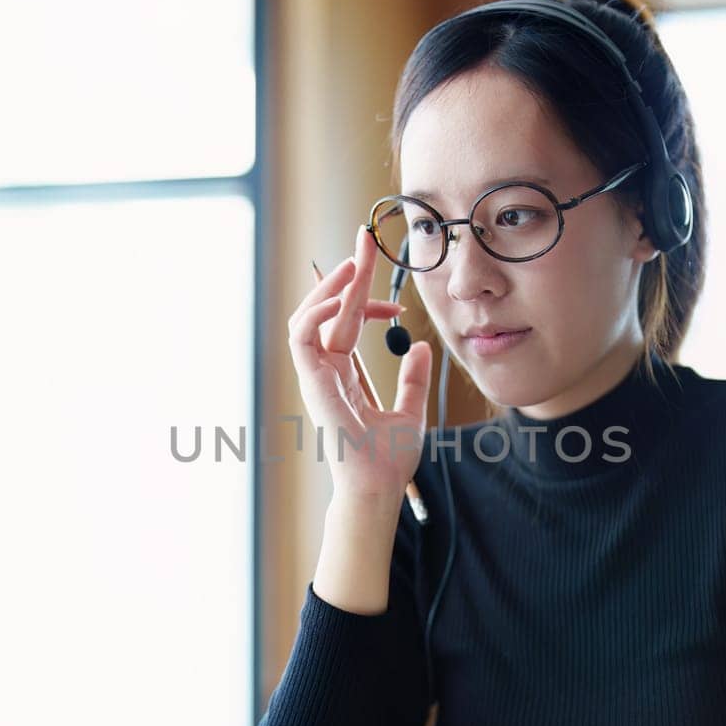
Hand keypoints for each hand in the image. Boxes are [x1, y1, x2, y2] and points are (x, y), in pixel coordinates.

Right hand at [287, 225, 431, 501]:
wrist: (379, 487)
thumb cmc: (388, 460)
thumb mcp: (411, 410)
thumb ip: (413, 378)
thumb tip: (422, 347)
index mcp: (342, 375)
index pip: (345, 323)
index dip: (365, 300)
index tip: (398, 301)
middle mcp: (324, 371)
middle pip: (327, 309)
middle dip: (346, 272)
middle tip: (366, 238)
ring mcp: (315, 376)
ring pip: (306, 316)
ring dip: (328, 285)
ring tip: (354, 262)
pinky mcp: (311, 383)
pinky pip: (302, 336)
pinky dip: (318, 311)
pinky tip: (344, 297)